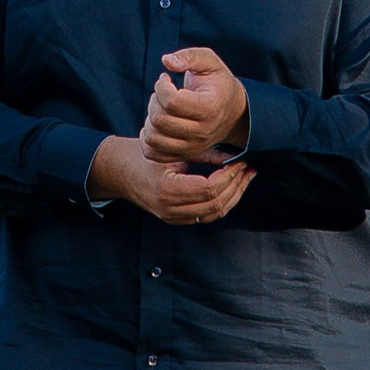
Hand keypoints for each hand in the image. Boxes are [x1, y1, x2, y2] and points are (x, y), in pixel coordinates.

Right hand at [88, 132, 256, 223]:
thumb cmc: (144, 155)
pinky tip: (232, 187)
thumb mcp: (172, 150)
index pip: (209, 188)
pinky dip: (222, 202)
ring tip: (245, 177)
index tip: (240, 161)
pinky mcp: (176, 219)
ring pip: (214, 213)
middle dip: (236, 185)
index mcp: (167, 190)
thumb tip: (234, 157)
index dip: (229, 175)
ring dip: (233, 195)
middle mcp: (170, 209)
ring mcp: (173, 217)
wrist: (121, 172)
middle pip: (215, 204)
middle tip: (248, 167)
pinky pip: (206, 215)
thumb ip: (203, 155)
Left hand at [142, 47, 250, 162]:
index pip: (172, 102)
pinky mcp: (183, 155)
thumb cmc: (218, 84)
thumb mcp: (210, 62)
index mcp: (209, 108)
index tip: (165, 79)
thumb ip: (189, 56)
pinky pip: (152, 154)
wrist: (232, 113)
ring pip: (153, 138)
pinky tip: (156, 124)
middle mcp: (201, 132)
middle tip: (162, 93)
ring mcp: (192, 147)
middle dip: (154, 101)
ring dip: (150, 119)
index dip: (161, 87)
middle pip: (160, 120)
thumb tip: (166, 60)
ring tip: (161, 108)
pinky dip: (147, 139)